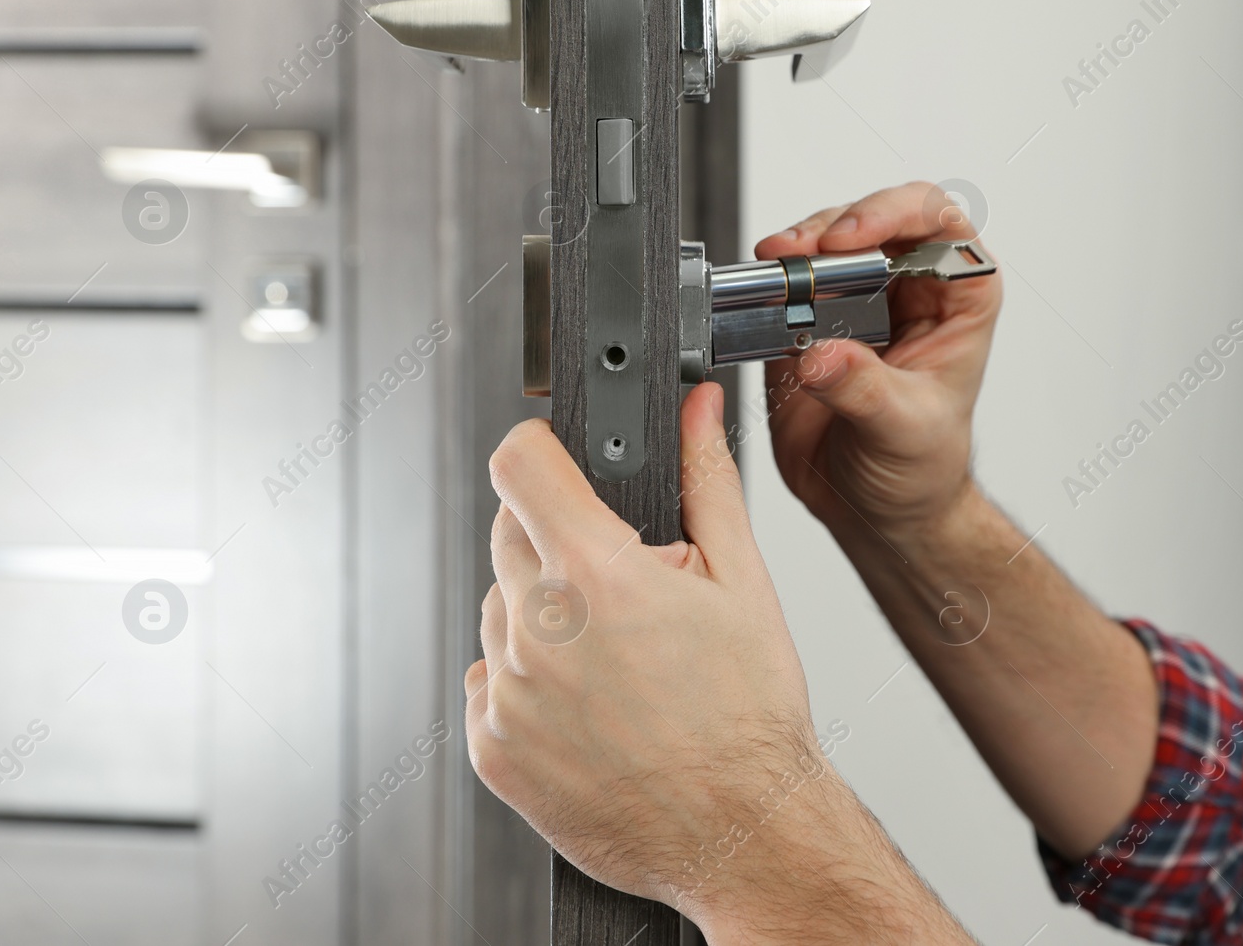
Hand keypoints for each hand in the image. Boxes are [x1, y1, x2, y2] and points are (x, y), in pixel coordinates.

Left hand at [466, 385, 975, 943]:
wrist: (742, 832)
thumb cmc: (750, 717)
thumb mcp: (743, 581)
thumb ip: (706, 481)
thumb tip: (696, 409)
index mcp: (597, 576)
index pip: (518, 464)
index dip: (538, 451)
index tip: (554, 464)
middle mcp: (538, 630)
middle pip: (508, 537)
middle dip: (558, 543)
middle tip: (622, 590)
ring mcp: (508, 694)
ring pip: (500, 612)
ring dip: (542, 617)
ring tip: (614, 661)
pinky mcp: (492, 749)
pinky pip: (491, 684)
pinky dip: (527, 684)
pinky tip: (590, 706)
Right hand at [753, 181, 1001, 536]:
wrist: (877, 510)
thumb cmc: (920, 469)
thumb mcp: (904, 432)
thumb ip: (864, 391)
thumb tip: (821, 355)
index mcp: (956, 300)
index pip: (938, 223)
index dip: (894, 213)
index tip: (849, 240)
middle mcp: (908, 289)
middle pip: (872, 219)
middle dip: (829, 227)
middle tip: (797, 254)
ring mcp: (855, 301)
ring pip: (823, 242)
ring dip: (793, 251)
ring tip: (773, 272)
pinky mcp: (808, 321)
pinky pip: (783, 283)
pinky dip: (765, 284)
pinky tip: (756, 297)